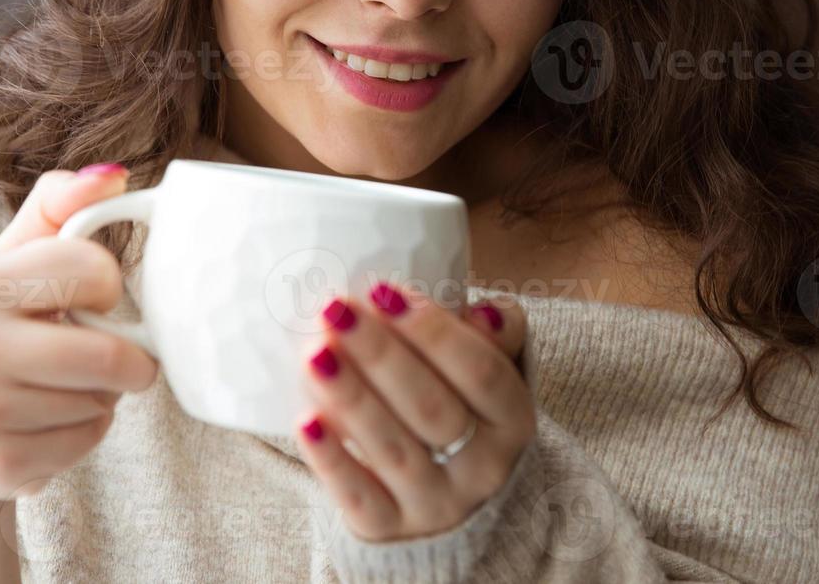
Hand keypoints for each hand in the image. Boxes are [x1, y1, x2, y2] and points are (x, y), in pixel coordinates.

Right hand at [0, 165, 158, 507]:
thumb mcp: (3, 266)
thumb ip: (56, 210)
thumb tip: (116, 176)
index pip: (93, 270)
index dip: (107, 287)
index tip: (91, 299)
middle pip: (110, 353)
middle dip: (124, 359)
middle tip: (103, 355)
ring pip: (103, 400)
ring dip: (99, 397)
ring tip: (52, 390)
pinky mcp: (0, 465)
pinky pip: (88, 440)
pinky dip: (83, 434)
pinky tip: (42, 426)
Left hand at [294, 282, 534, 541]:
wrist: (460, 508)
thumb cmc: (465, 413)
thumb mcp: (494, 375)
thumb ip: (498, 335)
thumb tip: (484, 314)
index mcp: (512, 419)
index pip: (481, 372)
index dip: (433, 332)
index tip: (384, 291)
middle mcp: (483, 467)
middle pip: (431, 407)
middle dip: (380, 355)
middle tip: (336, 312)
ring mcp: (437, 503)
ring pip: (392, 449)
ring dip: (351, 398)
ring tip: (315, 354)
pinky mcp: (390, 528)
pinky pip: (359, 497)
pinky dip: (332, 459)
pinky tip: (306, 421)